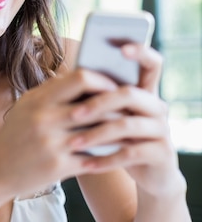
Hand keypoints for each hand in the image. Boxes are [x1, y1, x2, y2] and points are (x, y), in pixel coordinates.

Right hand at [0, 67, 118, 198]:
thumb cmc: (15, 135)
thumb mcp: (27, 106)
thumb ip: (53, 90)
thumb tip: (87, 75)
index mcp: (38, 100)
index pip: (80, 78)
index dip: (103, 80)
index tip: (114, 85)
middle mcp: (45, 120)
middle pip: (95, 104)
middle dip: (117, 105)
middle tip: (132, 105)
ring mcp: (52, 144)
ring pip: (99, 132)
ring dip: (118, 130)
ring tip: (131, 127)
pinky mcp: (59, 168)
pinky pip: (94, 157)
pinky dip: (109, 154)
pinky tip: (120, 151)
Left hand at [68, 45, 182, 196]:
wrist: (147, 173)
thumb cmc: (118, 138)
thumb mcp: (108, 117)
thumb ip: (95, 97)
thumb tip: (59, 79)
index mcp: (145, 91)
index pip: (151, 63)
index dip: (141, 52)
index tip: (121, 48)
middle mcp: (157, 106)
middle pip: (130, 94)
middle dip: (99, 103)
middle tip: (73, 114)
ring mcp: (162, 129)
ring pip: (128, 125)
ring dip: (96, 135)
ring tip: (72, 144)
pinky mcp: (161, 153)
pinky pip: (131, 153)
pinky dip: (106, 159)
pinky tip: (86, 165)